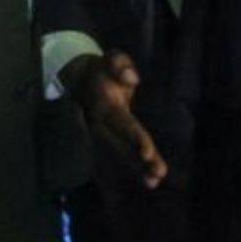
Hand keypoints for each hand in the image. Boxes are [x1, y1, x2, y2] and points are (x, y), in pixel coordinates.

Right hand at [62, 50, 165, 188]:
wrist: (82, 81)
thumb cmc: (102, 70)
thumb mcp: (111, 59)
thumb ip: (119, 64)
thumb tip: (132, 78)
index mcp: (105, 107)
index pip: (122, 124)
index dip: (135, 138)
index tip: (147, 152)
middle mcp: (103, 126)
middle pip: (123, 146)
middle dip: (140, 162)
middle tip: (158, 175)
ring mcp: (105, 135)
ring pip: (123, 155)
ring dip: (139, 170)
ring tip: (155, 182)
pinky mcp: (110, 140)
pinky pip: (123, 156)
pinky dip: (135, 169)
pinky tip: (150, 182)